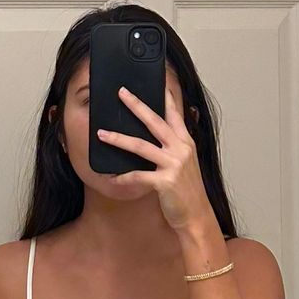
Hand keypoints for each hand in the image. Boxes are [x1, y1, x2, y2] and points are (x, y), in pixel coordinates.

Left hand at [96, 83, 214, 232]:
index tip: (158, 83)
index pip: (175, 114)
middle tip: (122, 93)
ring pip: (140, 145)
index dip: (166, 98)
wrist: (196, 216)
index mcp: (186, 143)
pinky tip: (111, 178)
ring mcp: (173, 164)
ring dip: (118, 138)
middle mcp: (181, 149)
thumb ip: (175, 147)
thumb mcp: (186, 164)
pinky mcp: (165, 181)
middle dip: (136, 105)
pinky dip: (122, 177)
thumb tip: (160, 135)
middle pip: (155, 121)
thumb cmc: (188, 191)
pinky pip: (137, 176)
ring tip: (101, 133)